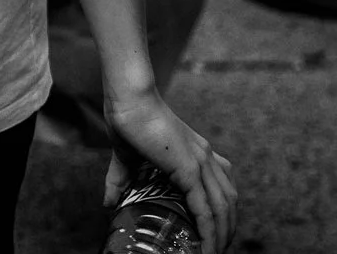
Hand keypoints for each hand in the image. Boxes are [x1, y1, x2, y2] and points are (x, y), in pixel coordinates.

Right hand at [105, 89, 236, 252]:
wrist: (128, 98)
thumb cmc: (127, 117)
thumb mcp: (126, 156)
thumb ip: (120, 180)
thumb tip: (107, 203)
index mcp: (196, 151)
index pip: (222, 185)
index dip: (222, 210)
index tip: (216, 230)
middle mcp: (205, 156)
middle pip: (229, 200)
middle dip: (227, 227)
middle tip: (217, 247)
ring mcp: (200, 162)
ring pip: (222, 208)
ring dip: (221, 235)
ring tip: (213, 253)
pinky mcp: (189, 169)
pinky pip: (206, 208)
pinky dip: (209, 231)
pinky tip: (207, 246)